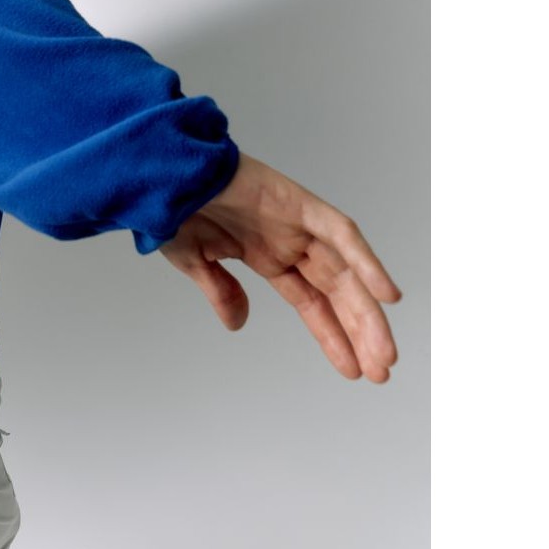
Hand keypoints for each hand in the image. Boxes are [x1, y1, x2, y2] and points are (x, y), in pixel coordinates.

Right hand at [159, 153, 400, 381]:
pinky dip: (366, 262)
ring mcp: (297, 223)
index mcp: (266, 255)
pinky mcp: (300, 204)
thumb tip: (238, 324)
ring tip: (384, 353)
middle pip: (336, 292)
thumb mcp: (196, 263)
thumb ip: (221, 292)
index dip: (332, 336)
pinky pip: (341, 234)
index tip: (352, 370)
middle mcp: (288, 241)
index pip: (311, 303)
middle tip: (380, 371)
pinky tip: (385, 294)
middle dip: (359, 332)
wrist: (162, 177)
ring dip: (368, 311)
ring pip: (345, 271)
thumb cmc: (173, 209)